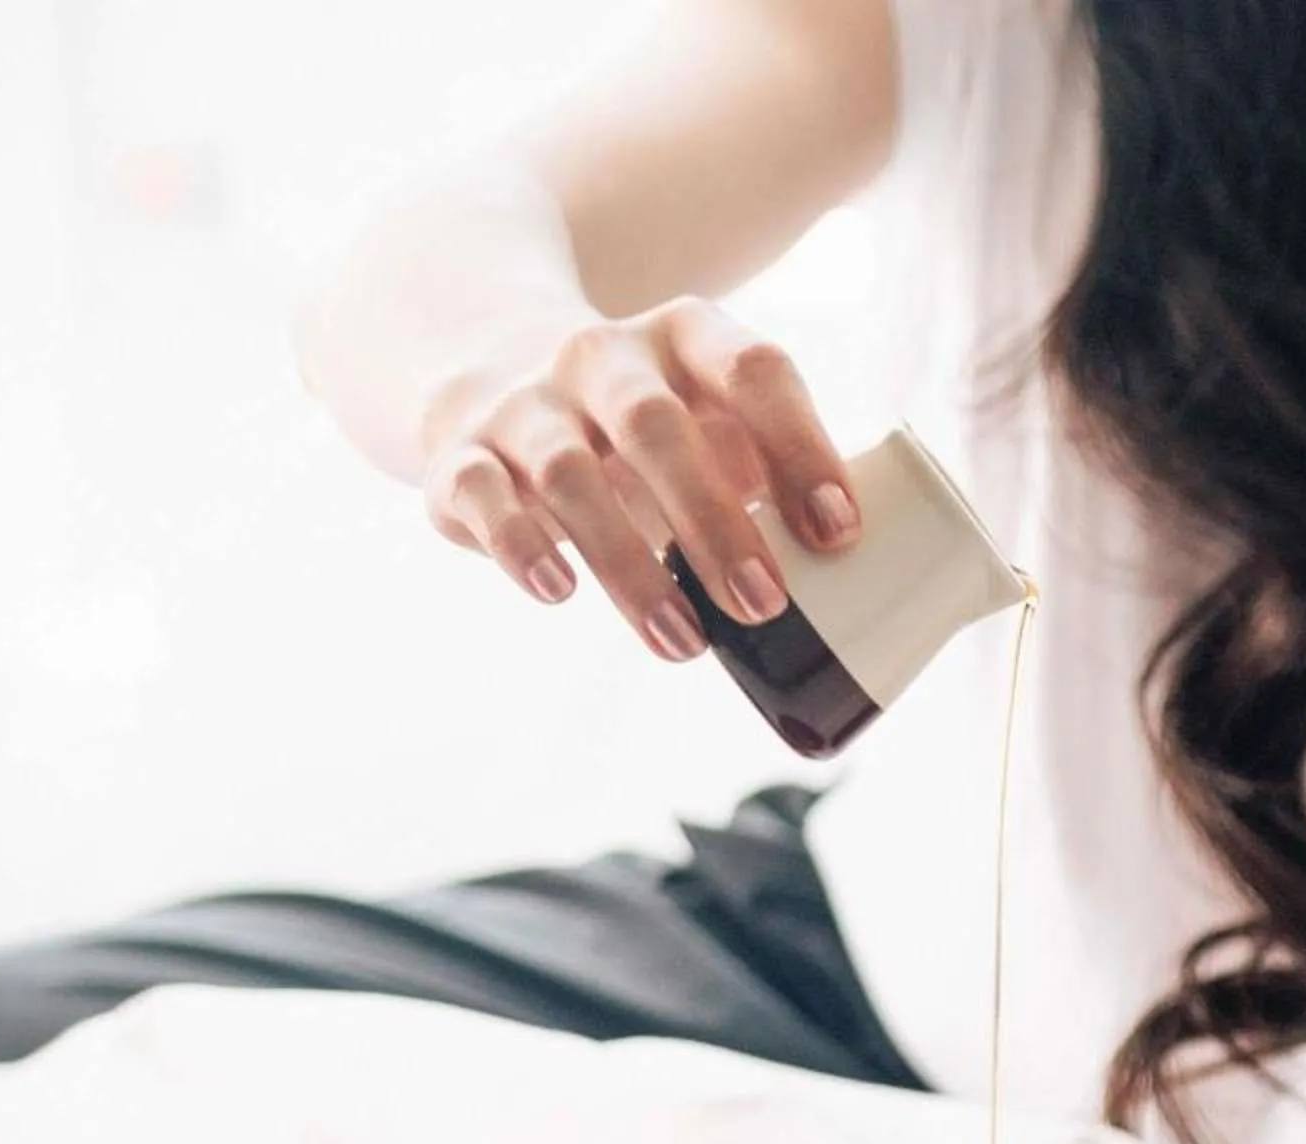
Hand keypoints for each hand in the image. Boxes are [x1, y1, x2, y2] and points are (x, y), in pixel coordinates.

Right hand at [419, 298, 858, 662]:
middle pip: (656, 425)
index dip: (800, 448)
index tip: (839, 534)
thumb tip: (847, 576)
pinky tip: (559, 591)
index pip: (751, 371)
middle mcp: (599, 357)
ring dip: (630, 566)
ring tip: (685, 644)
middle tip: (763, 605)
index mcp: (683, 337)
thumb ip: (767, 477)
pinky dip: (519, 545)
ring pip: (569, 475)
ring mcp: (523, 404)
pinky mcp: (458, 455)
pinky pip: (480, 494)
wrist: (488, 368)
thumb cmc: (639, 425)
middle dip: (713, 521)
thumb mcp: (708, 420)